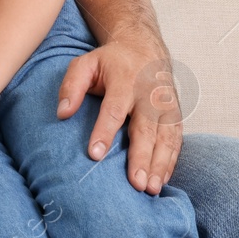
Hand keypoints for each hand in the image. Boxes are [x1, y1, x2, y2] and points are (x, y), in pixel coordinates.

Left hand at [58, 32, 181, 194]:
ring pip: (166, 137)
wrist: (145, 48)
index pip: (114, 109)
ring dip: (159, 164)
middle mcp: (149, 95)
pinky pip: (176, 140)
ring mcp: (166, 105)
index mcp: (124, 81)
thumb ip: (71, 85)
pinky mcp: (176, 114)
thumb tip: (62, 112)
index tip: (95, 154)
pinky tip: (161, 180)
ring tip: (150, 189)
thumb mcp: (85, 63)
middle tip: (135, 183)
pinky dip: (171, 161)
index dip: (104, 132)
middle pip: (146, 129)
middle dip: (141, 157)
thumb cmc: (110, 61)